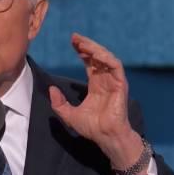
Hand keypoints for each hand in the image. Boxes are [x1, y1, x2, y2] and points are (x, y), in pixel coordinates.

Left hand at [49, 33, 144, 171]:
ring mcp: (114, 81)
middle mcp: (106, 80)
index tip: (72, 42)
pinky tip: (95, 54)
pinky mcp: (121, 84)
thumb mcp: (69, 115)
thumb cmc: (92, 128)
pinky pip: (116, 66)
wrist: (105, 136)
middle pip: (97, 57)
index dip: (82, 51)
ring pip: (107, 58)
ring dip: (95, 49)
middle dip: (86, 46)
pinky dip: (106, 58)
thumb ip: (59, 103)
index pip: (90, 62)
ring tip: (82, 44)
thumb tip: (52, 89)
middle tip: (75, 38)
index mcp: (96, 85)